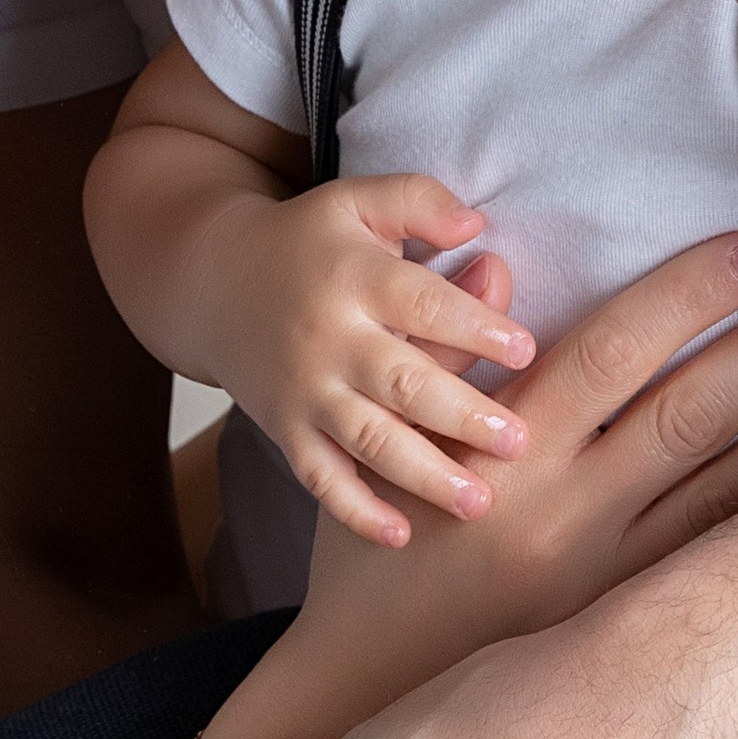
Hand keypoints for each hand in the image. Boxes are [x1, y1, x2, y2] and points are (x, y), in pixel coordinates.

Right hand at [198, 172, 538, 547]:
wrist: (210, 282)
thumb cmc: (306, 242)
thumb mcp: (355, 200)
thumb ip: (418, 200)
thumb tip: (477, 224)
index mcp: (353, 277)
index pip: (421, 303)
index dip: (475, 325)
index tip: (527, 351)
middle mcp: (329, 338)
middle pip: (401, 381)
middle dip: (462, 415)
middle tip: (518, 443)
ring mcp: (305, 391)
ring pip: (368, 439)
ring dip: (424, 474)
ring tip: (478, 503)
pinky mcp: (286, 431)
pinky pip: (319, 478)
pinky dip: (355, 511)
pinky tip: (399, 537)